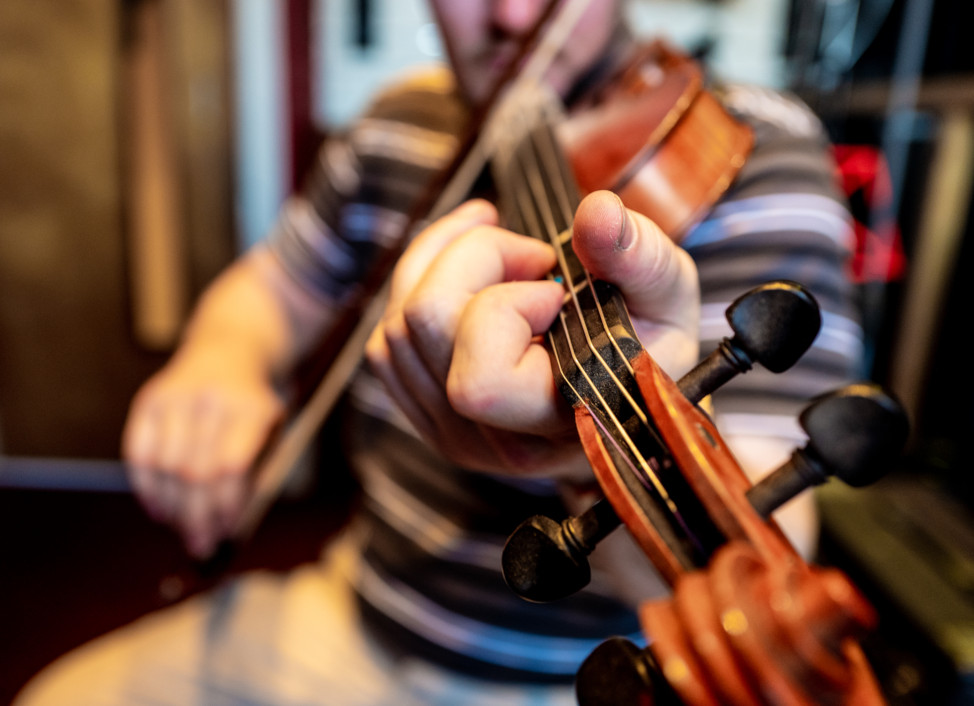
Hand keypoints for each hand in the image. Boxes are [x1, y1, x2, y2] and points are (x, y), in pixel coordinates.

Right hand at [121, 346, 284, 557]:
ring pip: (165, 468)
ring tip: (182, 527)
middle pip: (195, 473)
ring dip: (172, 508)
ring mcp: (175, 396)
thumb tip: (230, 530)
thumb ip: (256, 477)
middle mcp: (211, 399)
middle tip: (201, 545)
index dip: (225, 506)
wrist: (228, 352)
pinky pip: (139, 455)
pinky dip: (146, 489)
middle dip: (197, 517)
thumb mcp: (271, 432)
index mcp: (250, 407)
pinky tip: (159, 509)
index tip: (226, 534)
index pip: (230, 467)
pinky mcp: (148, 400)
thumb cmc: (253, 406)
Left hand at [366, 191, 698, 478]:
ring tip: (509, 253)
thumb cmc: (649, 344)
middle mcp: (493, 441)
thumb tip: (597, 211)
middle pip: (425, 323)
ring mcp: (451, 433)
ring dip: (447, 260)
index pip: (479, 380)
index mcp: (558, 424)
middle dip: (476, 255)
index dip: (506, 309)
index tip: (557, 290)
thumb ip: (638, 255)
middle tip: (532, 254)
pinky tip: (472, 269)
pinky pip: (385, 340)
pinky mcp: (424, 413)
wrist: (625, 392)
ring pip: (396, 325)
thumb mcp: (667, 293)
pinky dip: (420, 282)